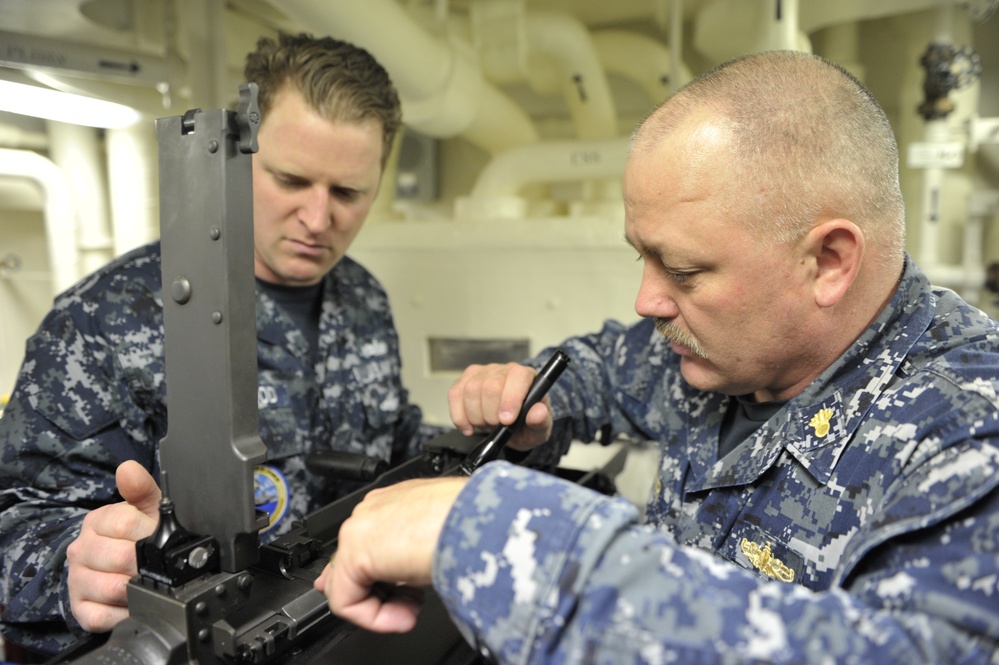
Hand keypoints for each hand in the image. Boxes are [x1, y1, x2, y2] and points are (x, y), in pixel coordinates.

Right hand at [67, 460, 160, 631]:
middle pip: (122, 558)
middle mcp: (80, 551)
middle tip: (156, 563)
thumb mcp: (144, 508)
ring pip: (113, 588)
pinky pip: (104, 617)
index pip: (125, 524)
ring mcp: (77, 581)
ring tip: (146, 581)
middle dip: (146, 562)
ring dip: (138, 588)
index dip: (151, 532)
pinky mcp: (80, 610)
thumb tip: (129, 469)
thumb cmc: (134, 535)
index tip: (160, 536)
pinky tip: (133, 603)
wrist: (113, 568)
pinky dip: (124, 613)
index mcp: (96, 522)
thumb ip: (142, 489)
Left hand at [315, 476, 466, 632]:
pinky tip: (404, 617)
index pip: (371, 544)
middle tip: (415, 604)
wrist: (481, 521)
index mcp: (396, 502)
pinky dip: (374, 618)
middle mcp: (373, 511)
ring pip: (350, 584)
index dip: (385, 580)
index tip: (409, 597)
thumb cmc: (477, 523)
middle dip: (384, 594)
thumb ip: (421, 551)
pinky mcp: (354, 552)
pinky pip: (346, 600)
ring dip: (383, 606)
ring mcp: (360, 527)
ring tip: (413, 611)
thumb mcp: (445, 540)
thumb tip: (416, 575)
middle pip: (355, 566)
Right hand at [447, 362, 552, 449]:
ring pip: (470, 390)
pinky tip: (469, 426)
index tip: (507, 420)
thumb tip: (538, 413)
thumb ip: (541, 421)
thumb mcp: (539, 429)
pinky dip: (459, 416)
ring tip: (486, 425)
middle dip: (491, 414)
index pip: (517, 377)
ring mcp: (483, 373)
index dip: (510, 399)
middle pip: (490, 386)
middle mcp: (504, 370)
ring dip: (476, 416)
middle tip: (497, 426)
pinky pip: (455, 395)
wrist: (511, 428)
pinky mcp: (466, 380)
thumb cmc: (526, 425)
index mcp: (526, 376)